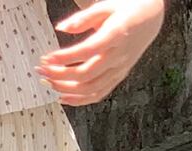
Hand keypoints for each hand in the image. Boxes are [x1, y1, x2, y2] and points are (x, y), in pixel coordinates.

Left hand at [36, 0, 165, 105]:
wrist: (150, 18)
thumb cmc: (126, 8)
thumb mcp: (105, 6)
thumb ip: (83, 18)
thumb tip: (61, 28)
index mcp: (116, 35)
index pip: (87, 51)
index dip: (65, 58)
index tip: (47, 58)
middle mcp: (118, 57)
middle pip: (86, 74)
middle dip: (60, 76)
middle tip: (42, 71)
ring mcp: (119, 70)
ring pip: (91, 89)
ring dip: (66, 89)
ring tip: (48, 83)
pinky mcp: (118, 77)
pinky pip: (98, 94)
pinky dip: (80, 100)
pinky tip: (63, 97)